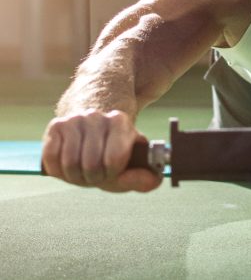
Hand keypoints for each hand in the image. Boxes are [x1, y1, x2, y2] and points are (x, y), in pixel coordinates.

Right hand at [41, 110, 161, 191]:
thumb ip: (145, 178)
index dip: (112, 174)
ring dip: (75, 177)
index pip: (114, 159)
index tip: (113, 172)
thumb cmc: (113, 154)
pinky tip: (67, 166)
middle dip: (92, 178)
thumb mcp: (131, 166)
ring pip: (70, 163)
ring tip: (82, 171)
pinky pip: (52, 158)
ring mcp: (75, 119)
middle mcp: (97, 115)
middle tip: (96, 174)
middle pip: (91, 164)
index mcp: (121, 122)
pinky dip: (58, 171)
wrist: (90, 131)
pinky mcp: (56, 125)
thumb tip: (152, 181)